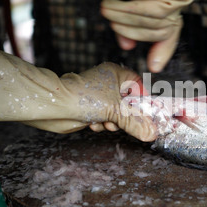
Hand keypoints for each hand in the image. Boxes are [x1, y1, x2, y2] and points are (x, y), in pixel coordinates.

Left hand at [0, 46, 155, 140]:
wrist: (55, 106)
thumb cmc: (84, 98)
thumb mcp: (116, 110)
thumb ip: (136, 123)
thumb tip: (151, 133)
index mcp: (116, 73)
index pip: (139, 85)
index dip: (143, 100)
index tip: (147, 113)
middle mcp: (107, 82)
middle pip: (128, 102)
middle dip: (126, 115)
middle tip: (125, 121)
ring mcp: (98, 96)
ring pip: (116, 113)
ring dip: (113, 122)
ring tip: (106, 123)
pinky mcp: (89, 108)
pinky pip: (104, 118)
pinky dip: (101, 123)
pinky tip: (94, 124)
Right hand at [100, 0, 193, 72]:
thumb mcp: (120, 3)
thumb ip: (127, 25)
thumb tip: (127, 47)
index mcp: (163, 2)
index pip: (168, 33)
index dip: (162, 51)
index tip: (154, 67)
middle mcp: (176, 1)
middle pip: (160, 34)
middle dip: (133, 32)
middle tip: (110, 22)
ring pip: (157, 26)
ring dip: (126, 19)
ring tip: (106, 8)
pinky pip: (156, 14)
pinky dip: (131, 11)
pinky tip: (113, 4)